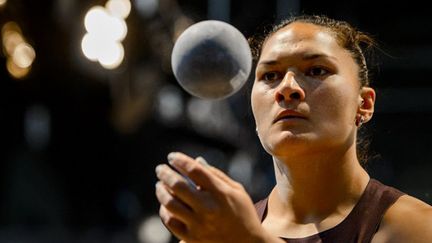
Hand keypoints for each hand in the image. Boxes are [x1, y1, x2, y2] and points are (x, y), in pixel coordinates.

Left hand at [155, 152, 280, 242]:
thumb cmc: (242, 212)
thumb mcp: (236, 190)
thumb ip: (216, 174)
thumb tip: (196, 160)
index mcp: (221, 193)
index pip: (195, 171)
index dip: (180, 160)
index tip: (172, 157)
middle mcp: (208, 208)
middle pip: (178, 186)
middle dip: (165, 174)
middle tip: (160, 169)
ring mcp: (199, 225)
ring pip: (170, 204)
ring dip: (161, 191)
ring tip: (159, 185)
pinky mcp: (192, 238)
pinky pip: (170, 222)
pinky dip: (164, 211)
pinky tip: (165, 204)